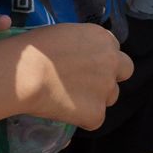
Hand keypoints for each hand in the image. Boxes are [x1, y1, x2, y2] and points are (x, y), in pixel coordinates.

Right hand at [12, 24, 133, 132]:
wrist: (27, 72)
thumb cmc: (35, 47)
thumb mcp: (64, 34)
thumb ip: (79, 44)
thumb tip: (77, 55)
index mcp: (102, 38)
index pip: (112, 48)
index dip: (99, 57)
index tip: (85, 63)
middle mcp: (111, 61)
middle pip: (125, 70)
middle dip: (111, 75)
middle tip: (89, 81)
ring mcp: (107, 89)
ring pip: (110, 96)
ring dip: (96, 98)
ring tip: (69, 98)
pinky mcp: (97, 113)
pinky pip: (94, 119)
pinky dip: (82, 118)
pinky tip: (62, 110)